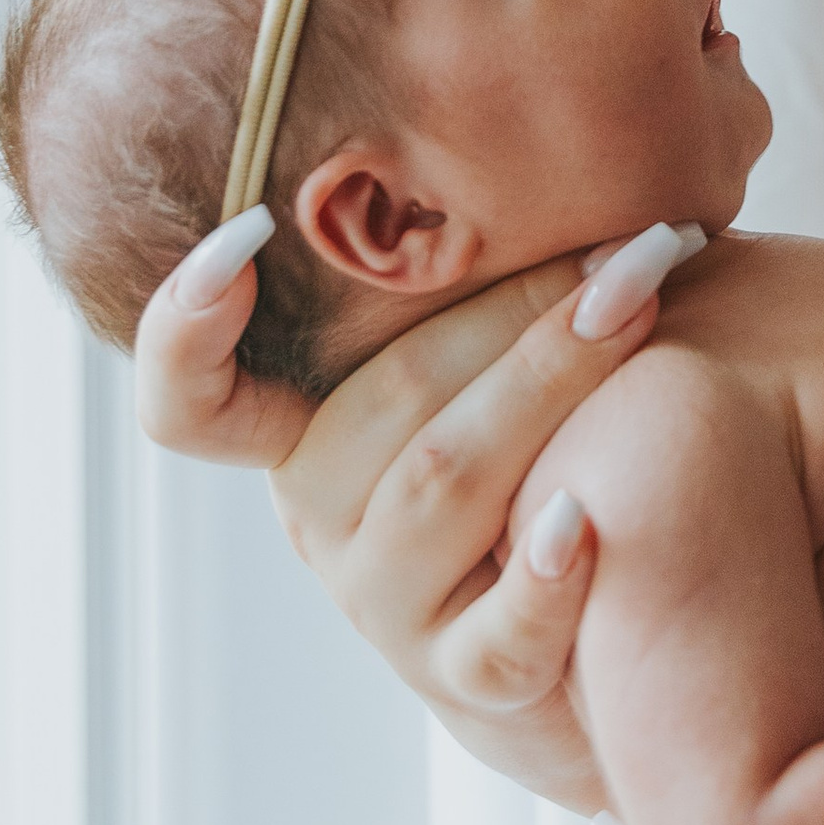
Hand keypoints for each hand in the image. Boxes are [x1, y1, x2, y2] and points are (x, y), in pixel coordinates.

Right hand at [133, 219, 666, 803]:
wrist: (610, 661)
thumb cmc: (553, 473)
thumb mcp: (488, 383)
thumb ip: (474, 293)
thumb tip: (538, 139)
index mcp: (311, 434)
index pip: (194, 398)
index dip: (184, 326)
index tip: (238, 235)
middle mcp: (323, 516)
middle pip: (388, 397)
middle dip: (517, 298)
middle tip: (634, 234)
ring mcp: (386, 605)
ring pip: (443, 482)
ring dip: (550, 381)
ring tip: (638, 307)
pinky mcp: (467, 685)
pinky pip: (496, 635)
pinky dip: (544, 575)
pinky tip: (586, 519)